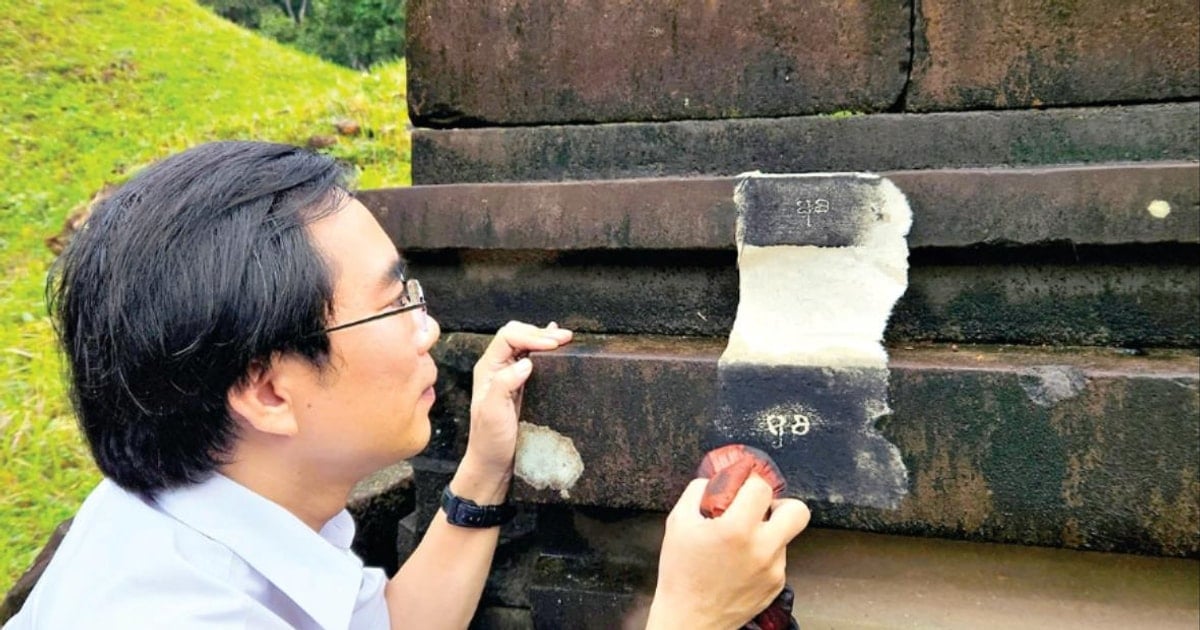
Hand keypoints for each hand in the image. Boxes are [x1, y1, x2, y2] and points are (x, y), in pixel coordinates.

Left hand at [454, 321, 572, 502]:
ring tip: (566, 339)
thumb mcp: (493, 414)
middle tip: (565, 338)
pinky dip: (545, 349)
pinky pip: (533, 359)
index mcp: (488, 369)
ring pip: (526, 345)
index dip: (532, 335)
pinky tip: (556, 344)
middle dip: (541, 333)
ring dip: (545, 339)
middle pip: (517, 335)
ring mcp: (510, 376)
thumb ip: (504, 385)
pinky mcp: (522, 386)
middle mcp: (497, 368)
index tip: (554, 344)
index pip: (508, 337)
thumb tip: (526, 363)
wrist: (493, 464)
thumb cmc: (490, 441)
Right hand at [647, 475, 809, 629]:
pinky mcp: (776, 583)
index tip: (742, 484)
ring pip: (786, 534)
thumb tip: (715, 479)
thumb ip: (697, 492)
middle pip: (797, 510)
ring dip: (768, 530)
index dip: (750, 480)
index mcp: (735, 530)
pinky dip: (764, 553)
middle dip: (779, 503)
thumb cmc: (681, 575)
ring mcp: (773, 568)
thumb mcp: (678, 522)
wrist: (690, 619)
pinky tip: (741, 560)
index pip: (761, 487)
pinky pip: (778, 556)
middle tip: (760, 508)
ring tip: (742, 539)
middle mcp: (761, 549)